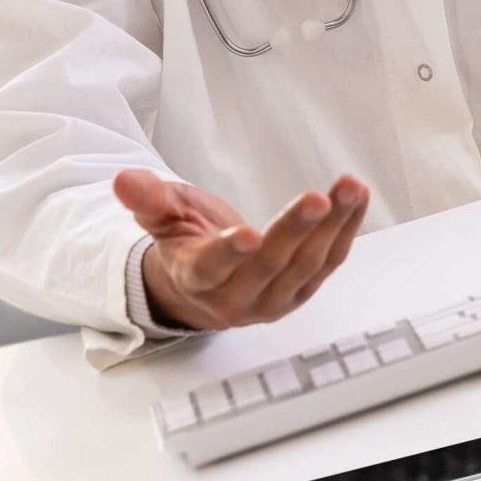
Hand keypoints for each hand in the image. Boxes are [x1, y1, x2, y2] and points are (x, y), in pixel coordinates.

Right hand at [115, 169, 369, 332]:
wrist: (205, 288)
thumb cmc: (185, 244)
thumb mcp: (162, 218)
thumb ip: (148, 200)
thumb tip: (124, 180)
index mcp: (197, 279)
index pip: (212, 269)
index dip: (229, 253)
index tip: (248, 232)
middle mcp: (237, 297)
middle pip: (270, 265)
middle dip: (295, 230)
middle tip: (317, 198)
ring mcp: (274, 299)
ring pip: (307, 264)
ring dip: (333, 225)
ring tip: (349, 188)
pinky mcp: (302, 291)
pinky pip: (328, 261)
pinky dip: (345, 229)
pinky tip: (356, 199)